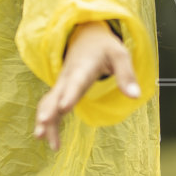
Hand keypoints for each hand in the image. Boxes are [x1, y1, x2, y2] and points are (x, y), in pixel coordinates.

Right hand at [32, 21, 141, 150]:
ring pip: (49, 102)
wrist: (86, 37)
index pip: (77, 82)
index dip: (70, 94)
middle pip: (56, 94)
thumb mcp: (120, 55)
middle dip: (49, 109)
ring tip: (40, 138)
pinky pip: (49, 106)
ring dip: (44, 119)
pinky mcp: (61, 91)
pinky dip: (46, 120)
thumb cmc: (105, 47)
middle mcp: (68, 77)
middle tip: (43, 123)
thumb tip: (135, 96)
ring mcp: (62, 84)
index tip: (64, 107)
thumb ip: (127, 75)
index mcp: (84, 67)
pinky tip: (43, 137)